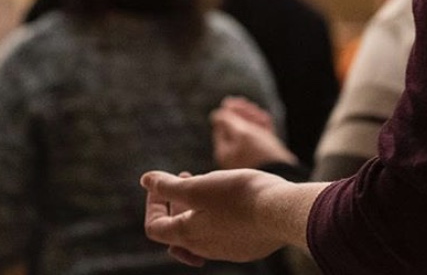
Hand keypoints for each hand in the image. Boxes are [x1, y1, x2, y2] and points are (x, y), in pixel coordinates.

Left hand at [142, 168, 315, 262]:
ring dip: (197, 207)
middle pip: (177, 231)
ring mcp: (226, 250)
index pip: (155, 227)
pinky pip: (222, 234)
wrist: (280, 212)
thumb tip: (146, 180)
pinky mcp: (245, 247)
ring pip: (201, 232)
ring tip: (210, 184)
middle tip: (185, 177)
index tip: (163, 183)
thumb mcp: (200, 186)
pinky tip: (231, 200)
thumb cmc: (239, 196)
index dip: (153, 204)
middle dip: (176, 202)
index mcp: (188, 234)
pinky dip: (217, 216)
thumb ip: (170, 186)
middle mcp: (204, 248)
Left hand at [212, 100, 297, 169]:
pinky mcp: (263, 157)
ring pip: (249, 131)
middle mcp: (235, 155)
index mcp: (225, 151)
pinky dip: (262, 127)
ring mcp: (249, 156)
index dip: (230, 111)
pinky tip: (266, 120)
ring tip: (261, 116)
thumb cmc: (259, 153)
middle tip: (252, 107)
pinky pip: (260, 138)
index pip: (222, 125)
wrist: (282, 175)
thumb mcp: (242, 133)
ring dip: (254, 119)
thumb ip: (228, 121)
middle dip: (244, 114)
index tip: (238, 102)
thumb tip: (216, 114)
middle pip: (236, 127)